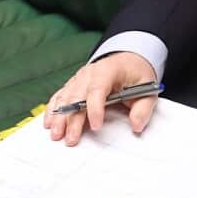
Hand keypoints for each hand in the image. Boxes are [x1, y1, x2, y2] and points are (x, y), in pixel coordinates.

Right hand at [43, 51, 157, 145]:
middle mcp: (90, 73)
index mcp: (109, 70)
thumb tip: (136, 125)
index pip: (98, 89)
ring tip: (55, 134)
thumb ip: (143, 108)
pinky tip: (48, 122)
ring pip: (65, 97)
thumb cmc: (135, 73)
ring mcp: (79, 78)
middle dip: (72, 119)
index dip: (95, 108)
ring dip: (59, 116)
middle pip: (77, 96)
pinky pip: (60, 96)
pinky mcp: (74, 84)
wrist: (128, 58)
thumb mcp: (147, 89)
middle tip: (70, 139)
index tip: (96, 125)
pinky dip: (53, 109)